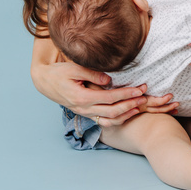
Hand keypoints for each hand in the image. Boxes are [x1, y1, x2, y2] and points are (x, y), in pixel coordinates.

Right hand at [36, 58, 178, 126]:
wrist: (45, 82)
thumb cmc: (60, 73)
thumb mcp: (73, 68)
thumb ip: (92, 73)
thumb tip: (109, 80)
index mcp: (82, 97)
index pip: (110, 98)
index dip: (127, 94)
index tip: (140, 89)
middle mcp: (84, 109)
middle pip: (113, 111)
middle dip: (131, 104)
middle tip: (145, 97)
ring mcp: (85, 113)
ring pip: (110, 119)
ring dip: (126, 114)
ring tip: (140, 106)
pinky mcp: (87, 113)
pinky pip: (104, 120)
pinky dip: (118, 119)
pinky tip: (128, 113)